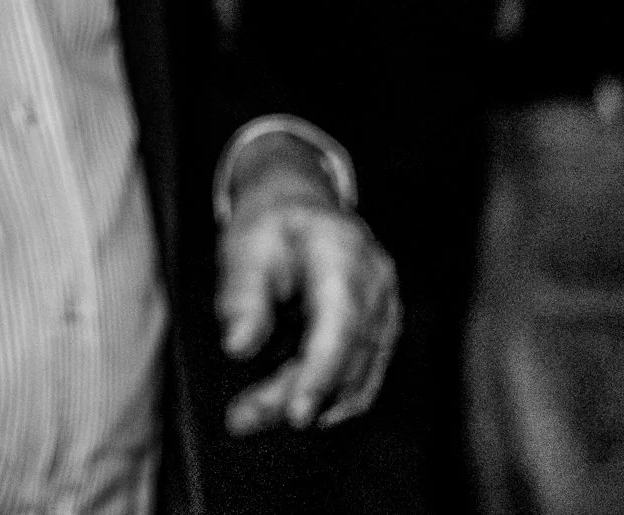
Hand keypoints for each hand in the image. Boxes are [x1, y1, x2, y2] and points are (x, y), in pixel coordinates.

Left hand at [217, 166, 401, 433]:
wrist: (299, 202)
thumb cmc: (268, 224)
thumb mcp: (242, 247)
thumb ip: (241, 296)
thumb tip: (237, 348)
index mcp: (343, 253)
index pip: (341, 324)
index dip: (321, 373)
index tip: (295, 415)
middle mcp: (376, 283)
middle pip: (345, 357)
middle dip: (294, 395)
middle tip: (241, 419)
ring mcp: (386, 307)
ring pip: (353, 373)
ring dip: (305, 400)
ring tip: (248, 415)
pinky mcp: (381, 327)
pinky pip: (359, 372)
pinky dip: (323, 392)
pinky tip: (286, 404)